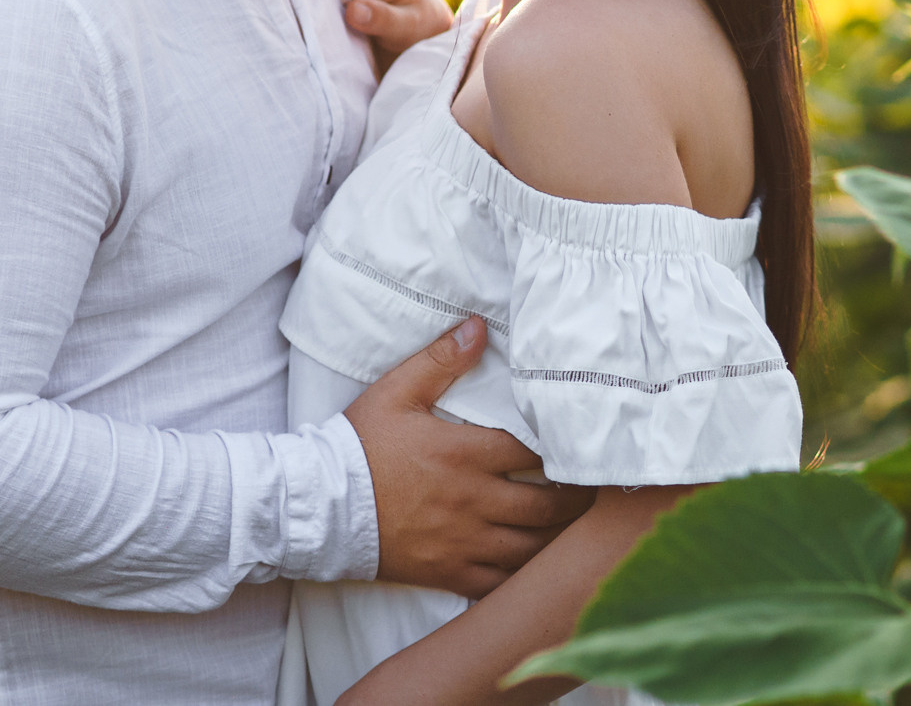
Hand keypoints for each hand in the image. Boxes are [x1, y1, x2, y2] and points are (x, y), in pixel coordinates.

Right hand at [344, 318, 595, 598]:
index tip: (578, 447)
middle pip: (547, 506)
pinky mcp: (450, 573)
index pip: (534, 452)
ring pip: (532, 548)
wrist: (320, 507)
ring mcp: (464, 542)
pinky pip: (502, 582)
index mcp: (464, 453)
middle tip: (590, 490)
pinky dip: (525, 575)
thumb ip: (440, 360)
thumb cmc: (359, 445)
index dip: (563, 450)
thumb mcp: (396, 392)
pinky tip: (535, 563)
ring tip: (572, 525)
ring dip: (558, 537)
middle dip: (575, 498)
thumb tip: (478, 328)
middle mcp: (473, 500)